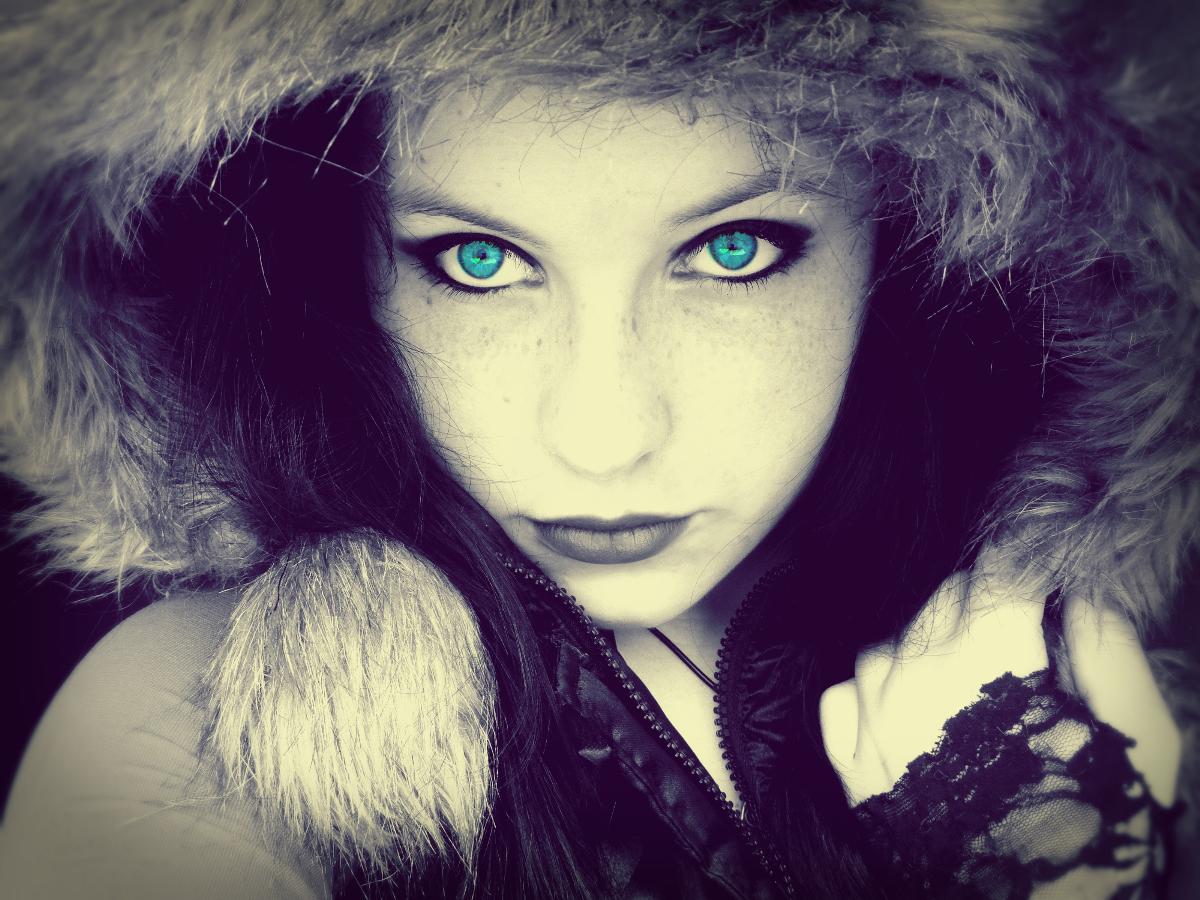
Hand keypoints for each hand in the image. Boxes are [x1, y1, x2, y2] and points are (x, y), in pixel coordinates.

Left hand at [819, 561, 1181, 807]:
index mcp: (990, 661)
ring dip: (923, 652)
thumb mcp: (1136, 738)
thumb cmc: (1093, 828)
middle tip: (1008, 642)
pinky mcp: (847, 759)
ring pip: (890, 642)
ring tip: (962, 696)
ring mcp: (872, 716)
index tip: (1032, 570)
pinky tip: (907, 721)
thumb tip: (1078, 592)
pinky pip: (845, 693)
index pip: (996, 571)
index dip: (1020, 563)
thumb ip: (1110, 650)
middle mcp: (919, 675)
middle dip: (979, 605)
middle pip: (943, 598)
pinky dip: (872, 696)